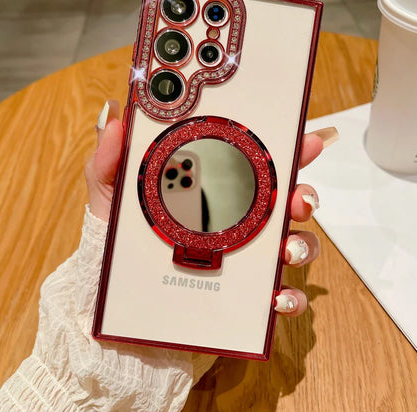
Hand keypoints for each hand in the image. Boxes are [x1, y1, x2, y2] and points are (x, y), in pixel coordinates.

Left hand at [85, 100, 337, 316]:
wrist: (116, 296)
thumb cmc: (119, 241)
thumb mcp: (112, 196)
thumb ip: (111, 160)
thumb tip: (116, 118)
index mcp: (215, 192)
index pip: (258, 166)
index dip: (287, 152)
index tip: (306, 142)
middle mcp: (238, 221)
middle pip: (287, 203)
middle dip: (304, 196)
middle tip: (298, 199)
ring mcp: (245, 257)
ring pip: (294, 246)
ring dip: (302, 245)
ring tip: (286, 250)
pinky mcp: (244, 295)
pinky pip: (280, 296)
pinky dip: (289, 297)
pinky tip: (277, 298)